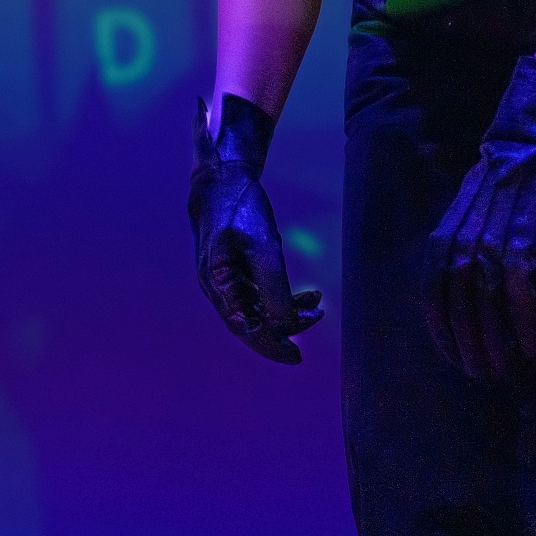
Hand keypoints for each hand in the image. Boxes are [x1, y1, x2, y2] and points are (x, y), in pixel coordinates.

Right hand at [189, 94, 323, 363]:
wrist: (222, 179)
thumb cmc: (241, 210)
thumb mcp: (264, 247)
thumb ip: (274, 287)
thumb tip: (284, 325)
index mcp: (218, 285)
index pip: (246, 329)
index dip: (272, 345)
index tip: (298, 356)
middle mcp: (218, 288)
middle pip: (251, 323)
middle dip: (283, 331)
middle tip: (313, 331)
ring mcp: (224, 280)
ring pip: (257, 308)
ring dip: (287, 311)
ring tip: (317, 306)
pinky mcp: (233, 269)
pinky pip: (257, 292)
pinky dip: (281, 295)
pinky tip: (307, 293)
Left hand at [424, 55, 535, 378]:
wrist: (529, 144)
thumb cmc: (498, 187)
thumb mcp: (466, 218)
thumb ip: (458, 254)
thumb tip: (461, 302)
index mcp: (443, 235)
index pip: (431, 294)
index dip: (439, 332)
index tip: (454, 360)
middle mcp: (462, 238)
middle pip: (457, 304)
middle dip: (467, 345)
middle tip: (482, 374)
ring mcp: (494, 237)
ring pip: (485, 301)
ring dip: (494, 341)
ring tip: (505, 370)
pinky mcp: (526, 235)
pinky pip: (520, 287)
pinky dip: (523, 320)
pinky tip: (531, 345)